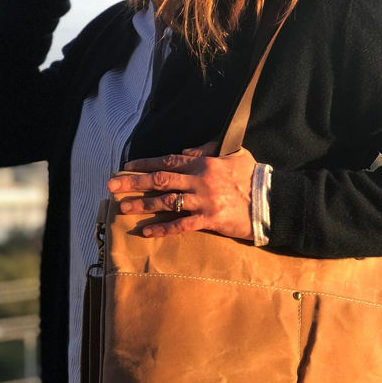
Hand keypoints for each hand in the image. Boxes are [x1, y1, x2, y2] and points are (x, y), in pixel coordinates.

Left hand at [108, 142, 256, 240]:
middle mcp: (199, 180)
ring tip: (122, 209)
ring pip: (166, 202)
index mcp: (203, 163)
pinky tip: (148, 232)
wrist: (270, 201)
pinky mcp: (210, 220)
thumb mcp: (234, 154)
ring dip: (142, 205)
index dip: (144, 164)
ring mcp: (204, 201)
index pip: (167, 161)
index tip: (126, 167)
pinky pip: (182, 225)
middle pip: (160, 180)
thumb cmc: (253, 177)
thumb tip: (188, 151)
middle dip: (133, 183)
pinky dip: (163, 228)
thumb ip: (209, 150)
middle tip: (111, 186)